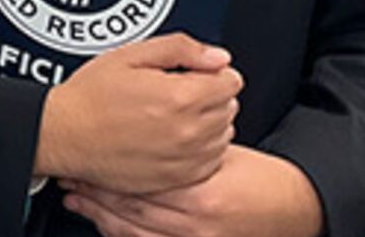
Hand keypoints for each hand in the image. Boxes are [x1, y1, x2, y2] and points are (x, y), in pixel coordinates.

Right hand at [36, 33, 240, 192]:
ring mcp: (182, 159)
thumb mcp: (130, 55)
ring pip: (222, 136)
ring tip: (173, 115)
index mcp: (180, 97)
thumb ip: (181, 49)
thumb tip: (217, 57)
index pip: (231, 81)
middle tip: (177, 92)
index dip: (212, 72)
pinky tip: (173, 138)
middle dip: (210, 96)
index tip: (195, 73)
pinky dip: (199, 150)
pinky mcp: (175, 179)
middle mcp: (187, 131)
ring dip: (207, 123)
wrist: (63, 134)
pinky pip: (209, 162)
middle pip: (229, 108)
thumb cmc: (89, 97)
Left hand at [61, 145, 324, 236]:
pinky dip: (122, 234)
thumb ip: (186, 149)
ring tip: (77, 201)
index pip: (142, 183)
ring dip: (100, 216)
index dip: (108, 172)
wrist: (293, 209)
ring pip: (134, 233)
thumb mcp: (223, 155)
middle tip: (72, 179)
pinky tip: (104, 223)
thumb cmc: (261, 180)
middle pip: (132, 209)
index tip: (86, 160)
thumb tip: (146, 136)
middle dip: (96, 194)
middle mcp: (196, 225)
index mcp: (203, 194)